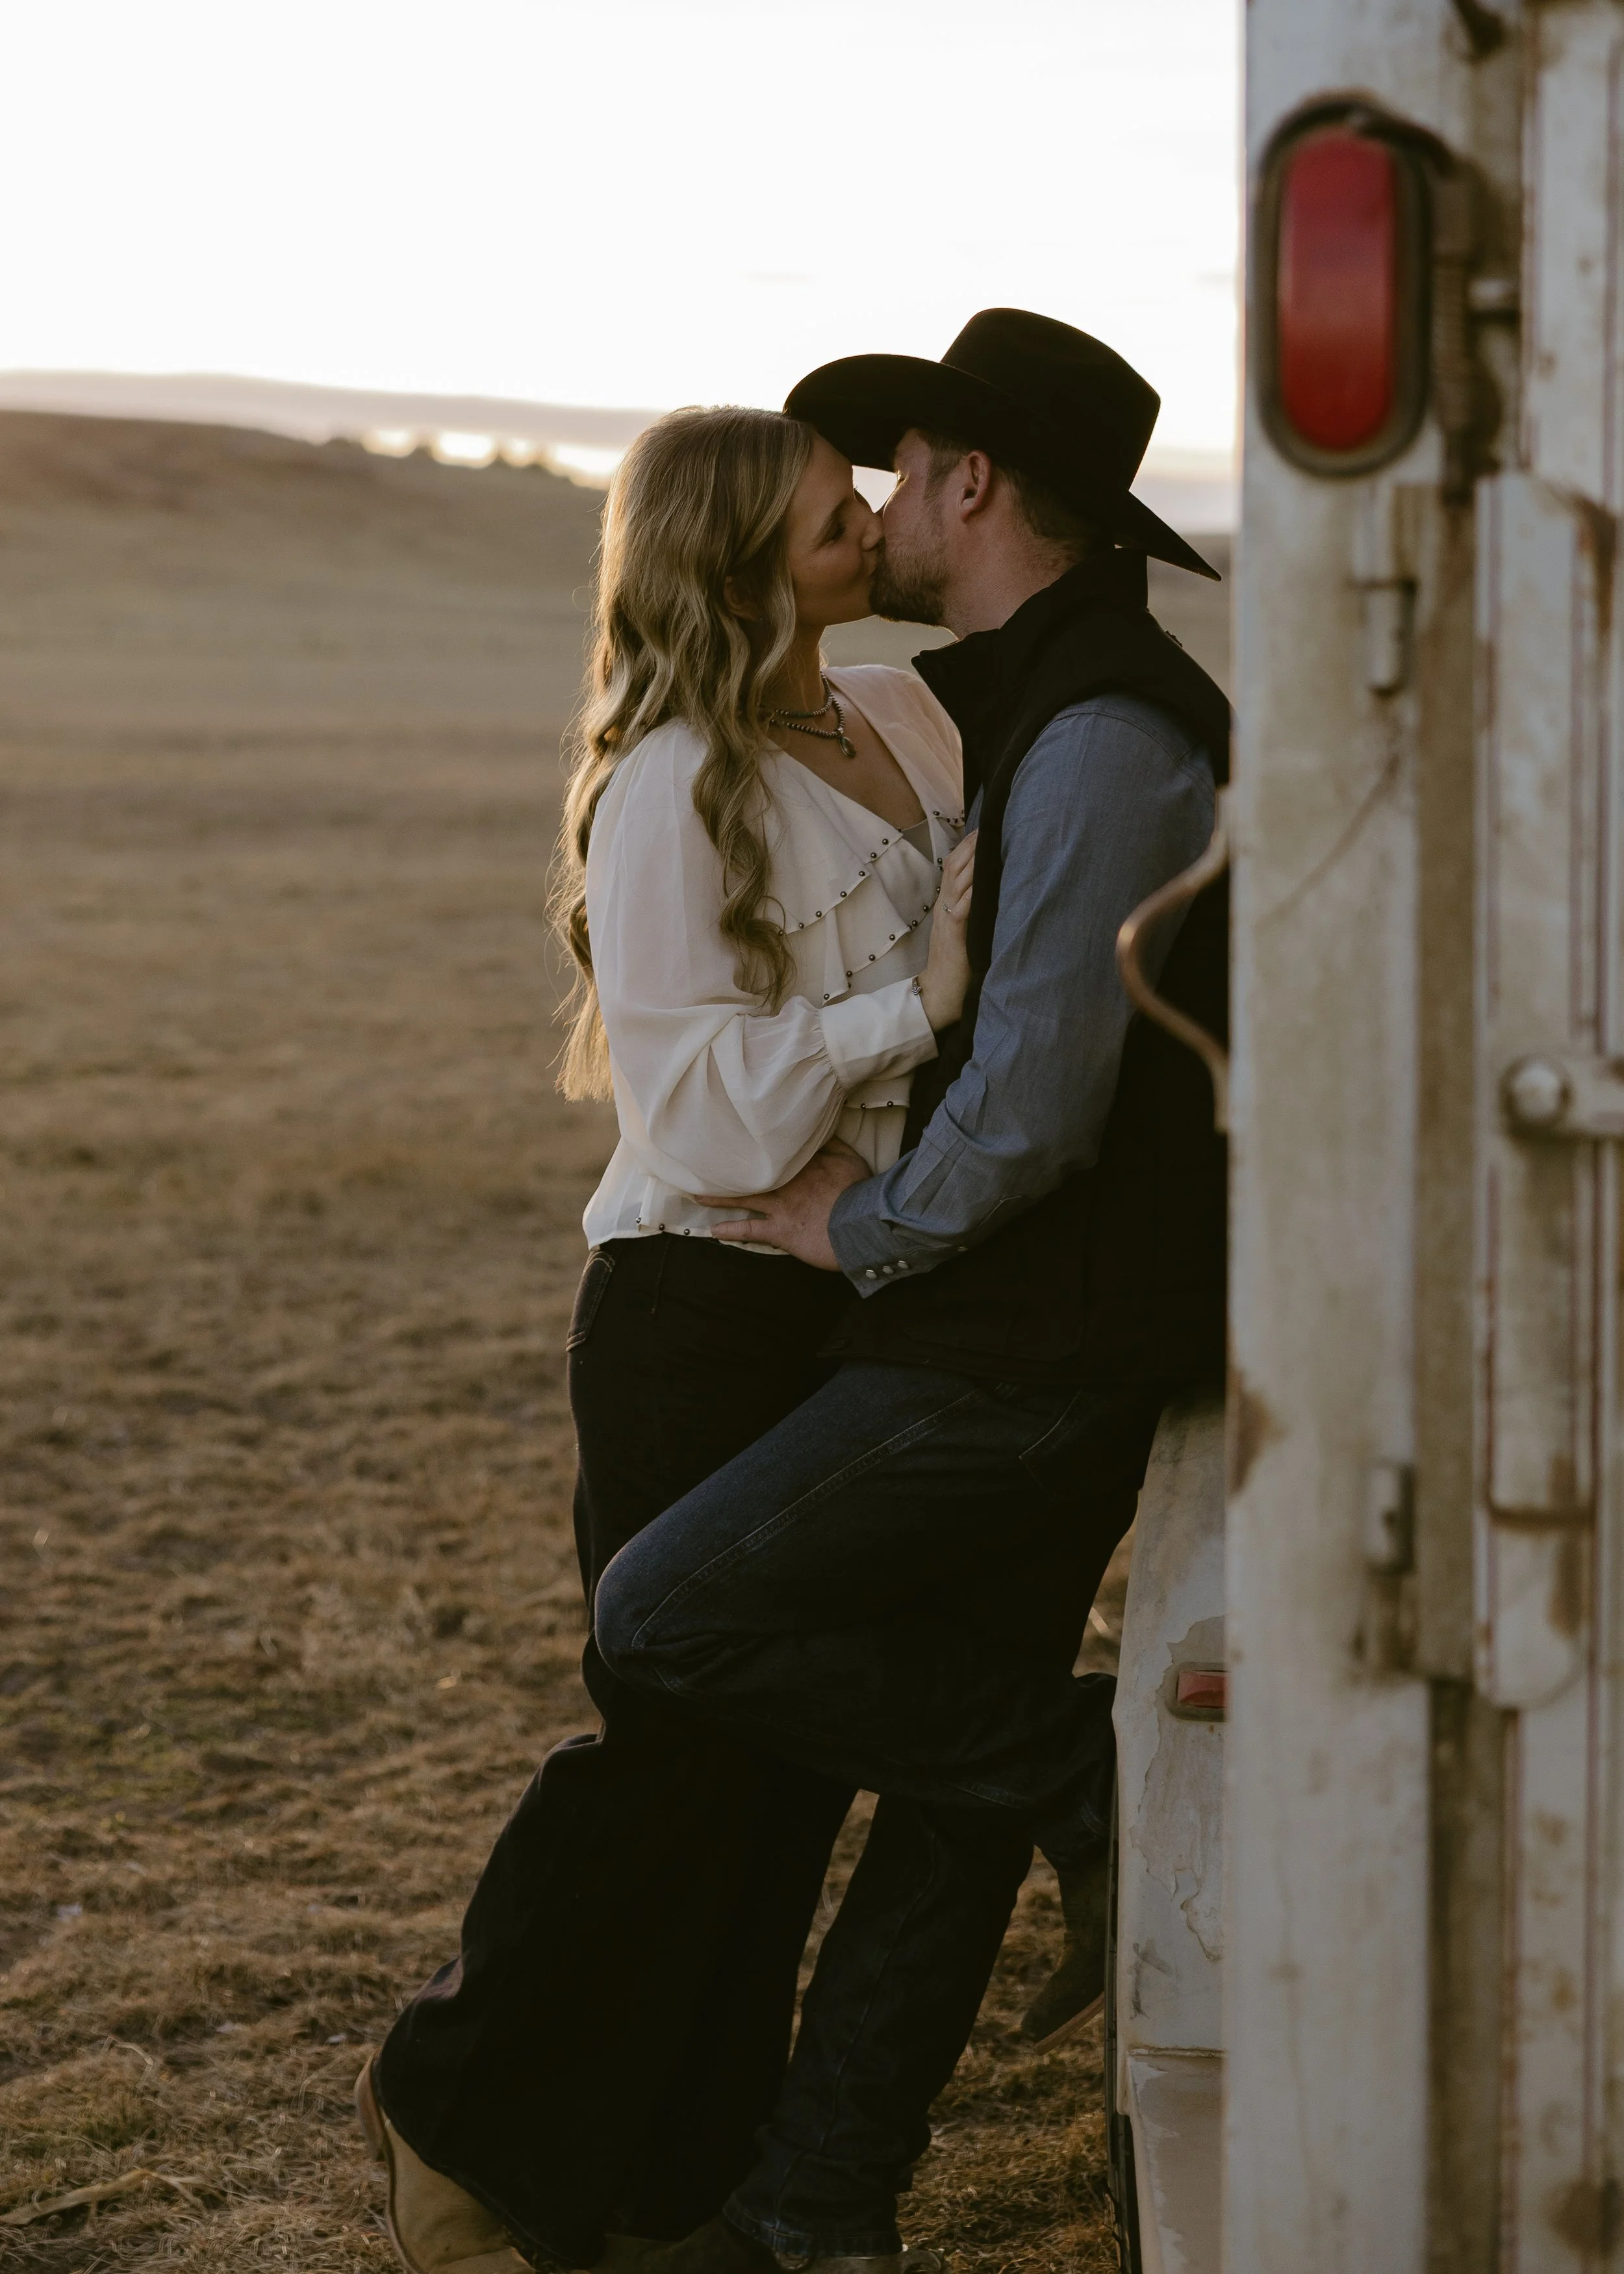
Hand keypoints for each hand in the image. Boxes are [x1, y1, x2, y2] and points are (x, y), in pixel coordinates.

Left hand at [699, 1137, 870, 1270]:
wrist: (860, 1222)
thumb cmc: (860, 1192)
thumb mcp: (851, 1160)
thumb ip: (833, 1144)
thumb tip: (819, 1128)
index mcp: (803, 1163)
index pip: (775, 1152)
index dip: (756, 1148)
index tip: (735, 1140)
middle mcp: (786, 1181)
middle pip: (752, 1173)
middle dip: (728, 1170)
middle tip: (703, 1165)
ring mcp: (780, 1205)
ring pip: (744, 1197)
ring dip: (720, 1198)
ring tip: (697, 1196)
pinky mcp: (780, 1229)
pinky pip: (751, 1230)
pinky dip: (731, 1230)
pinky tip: (714, 1231)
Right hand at [917, 828, 975, 1031]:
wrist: (938, 994)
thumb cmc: (955, 965)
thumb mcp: (964, 931)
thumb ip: (973, 910)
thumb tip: (992, 891)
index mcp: (948, 904)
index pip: (954, 867)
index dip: (967, 846)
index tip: (984, 828)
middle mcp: (945, 907)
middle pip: (955, 867)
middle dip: (971, 845)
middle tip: (989, 825)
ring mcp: (948, 919)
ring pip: (957, 882)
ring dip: (972, 861)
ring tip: (987, 842)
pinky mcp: (955, 936)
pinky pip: (962, 909)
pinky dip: (972, 892)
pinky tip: (983, 879)